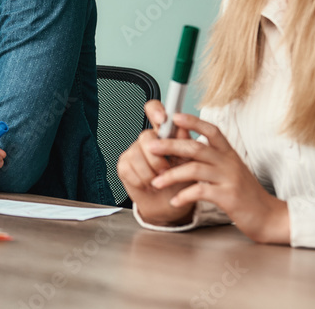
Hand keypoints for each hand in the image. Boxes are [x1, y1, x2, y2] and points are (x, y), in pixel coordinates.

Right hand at [117, 100, 195, 225]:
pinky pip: (130, 169)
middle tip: (167, 170)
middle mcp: (147, 139)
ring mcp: (133, 151)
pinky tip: (149, 184)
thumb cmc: (181, 181)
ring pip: (138, 154)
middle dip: (158, 158)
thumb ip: (186, 143)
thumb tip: (184, 127)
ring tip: (160, 180)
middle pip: (145, 136)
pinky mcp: (124, 164)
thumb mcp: (190, 161)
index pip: (154, 109)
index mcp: (164, 133)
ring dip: (152, 173)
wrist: (170, 204)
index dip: (156, 111)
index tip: (162, 119)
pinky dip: (143, 180)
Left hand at [147, 112, 289, 244]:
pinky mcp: (228, 196)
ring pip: (194, 168)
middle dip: (170, 145)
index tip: (175, 117)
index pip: (212, 130)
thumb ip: (211, 159)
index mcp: (229, 153)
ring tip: (156, 182)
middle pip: (196, 147)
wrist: (269, 217)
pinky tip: (174, 200)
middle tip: (150, 147)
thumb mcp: (230, 171)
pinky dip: (184, 195)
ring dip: (171, 174)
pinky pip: (200, 191)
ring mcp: (229, 178)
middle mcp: (229, 162)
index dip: (193, 121)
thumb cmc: (245, 194)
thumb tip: (185, 149)